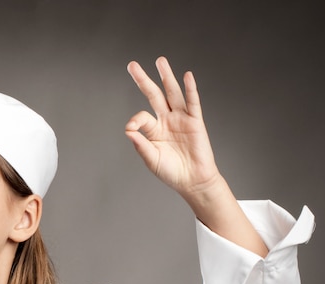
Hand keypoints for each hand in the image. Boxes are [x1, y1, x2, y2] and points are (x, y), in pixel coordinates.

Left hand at [125, 56, 268, 256]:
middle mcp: (167, 120)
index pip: (141, 117)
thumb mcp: (152, 160)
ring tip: (160, 60)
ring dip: (166, 76)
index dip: (135, 120)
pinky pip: (193, 103)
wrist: (192, 181)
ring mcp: (181, 119)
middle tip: (131, 65)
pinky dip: (190, 90)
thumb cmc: (171, 172)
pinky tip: (187, 76)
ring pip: (172, 93)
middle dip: (143, 80)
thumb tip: (128, 130)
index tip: (131, 128)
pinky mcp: (195, 122)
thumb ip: (141, 145)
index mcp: (154, 130)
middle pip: (154, 95)